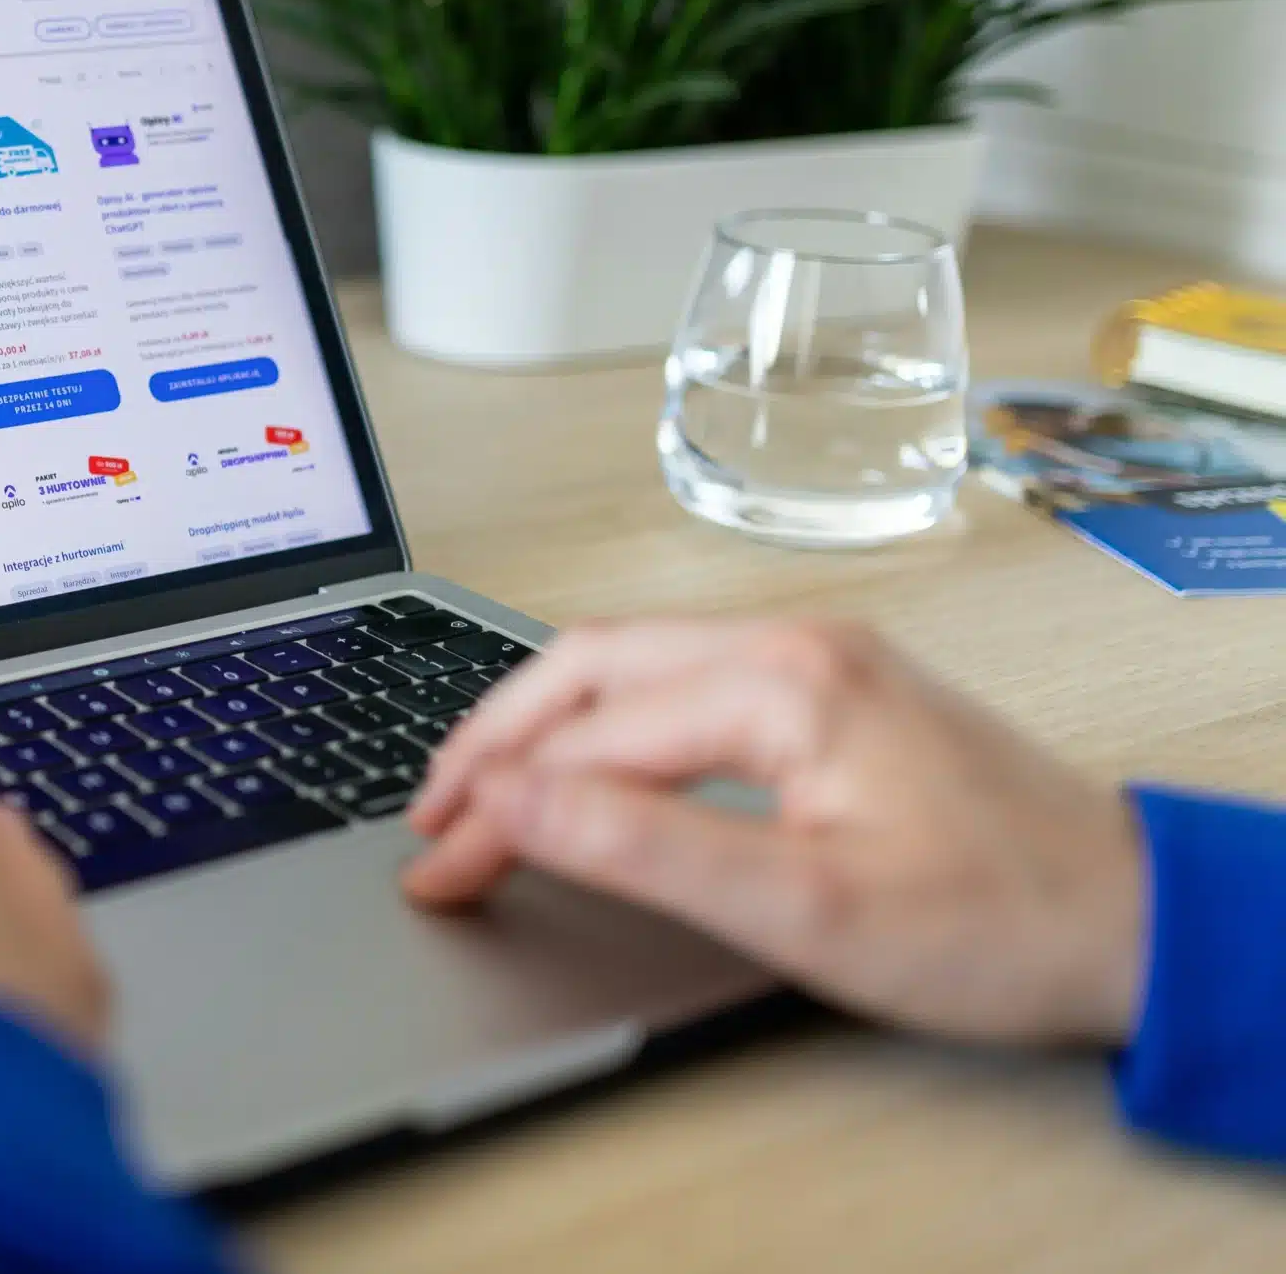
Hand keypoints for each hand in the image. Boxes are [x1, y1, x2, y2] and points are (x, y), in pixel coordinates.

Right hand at [403, 620, 1144, 1047]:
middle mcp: (794, 641)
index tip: (437, 871)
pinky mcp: (831, 689)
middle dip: (494, 740)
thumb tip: (512, 802)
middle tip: (428, 819)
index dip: (494, 805)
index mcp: (782, 679)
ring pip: (630, 664)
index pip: (587, 733)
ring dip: (543, 726)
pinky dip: (605, 725)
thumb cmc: (999, 924)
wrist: (1136, 923)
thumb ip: (643, 845)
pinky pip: (679, 682)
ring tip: (476, 794)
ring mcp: (816, 656)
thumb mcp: (804, 907)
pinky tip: (580, 767)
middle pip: (591, 664)